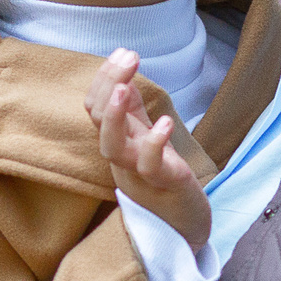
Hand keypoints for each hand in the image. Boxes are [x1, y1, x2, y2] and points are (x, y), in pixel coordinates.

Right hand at [87, 49, 210, 245]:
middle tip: (127, 56)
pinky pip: (150, 167)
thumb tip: (121, 75)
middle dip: (108, 85)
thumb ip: (133, 111)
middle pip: (99, 121)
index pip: (95, 107)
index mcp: (119, 142)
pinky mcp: (164, 186)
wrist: (184, 228)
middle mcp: (123, 157)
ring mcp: (140, 174)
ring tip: (123, 89)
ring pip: (113, 148)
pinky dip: (154, 144)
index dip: (104, 78)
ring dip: (114, 118)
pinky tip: (163, 123)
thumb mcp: (145, 138)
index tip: (123, 52)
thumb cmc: (163, 180)